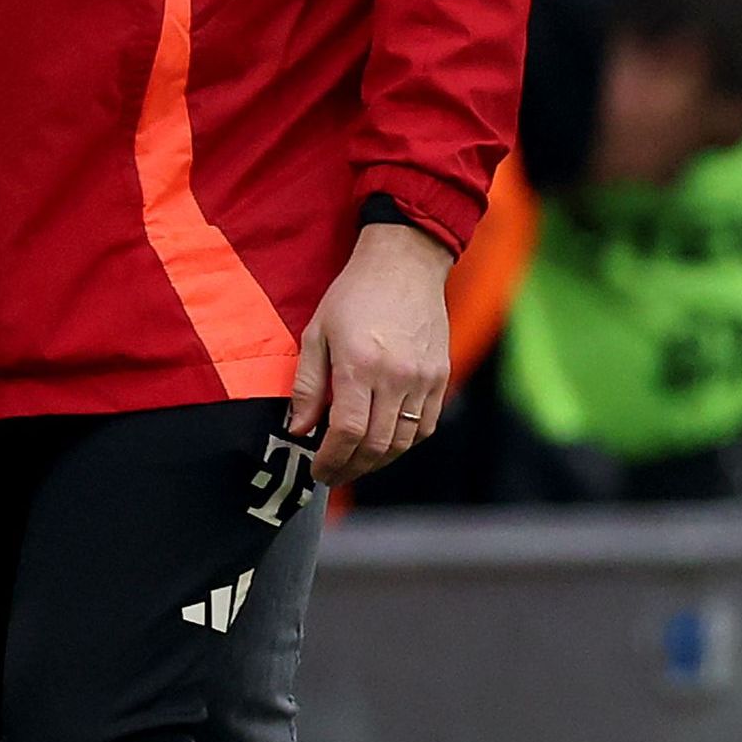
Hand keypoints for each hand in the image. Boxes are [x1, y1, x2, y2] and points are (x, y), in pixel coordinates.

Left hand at [288, 219, 456, 485]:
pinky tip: (385, 443)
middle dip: (351, 468)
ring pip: (403, 442)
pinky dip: (404, 443)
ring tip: (356, 464)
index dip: (331, 460)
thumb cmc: (354, 296)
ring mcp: (423, 379)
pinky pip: (426, 426)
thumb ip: (308, 386)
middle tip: (333, 475)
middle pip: (377, 445)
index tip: (319, 470)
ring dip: (377, 462)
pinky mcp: (440, 376)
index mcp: (360, 365)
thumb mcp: (317, 334)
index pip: (348, 432)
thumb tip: (301, 430)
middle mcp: (396, 376)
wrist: (405, 265)